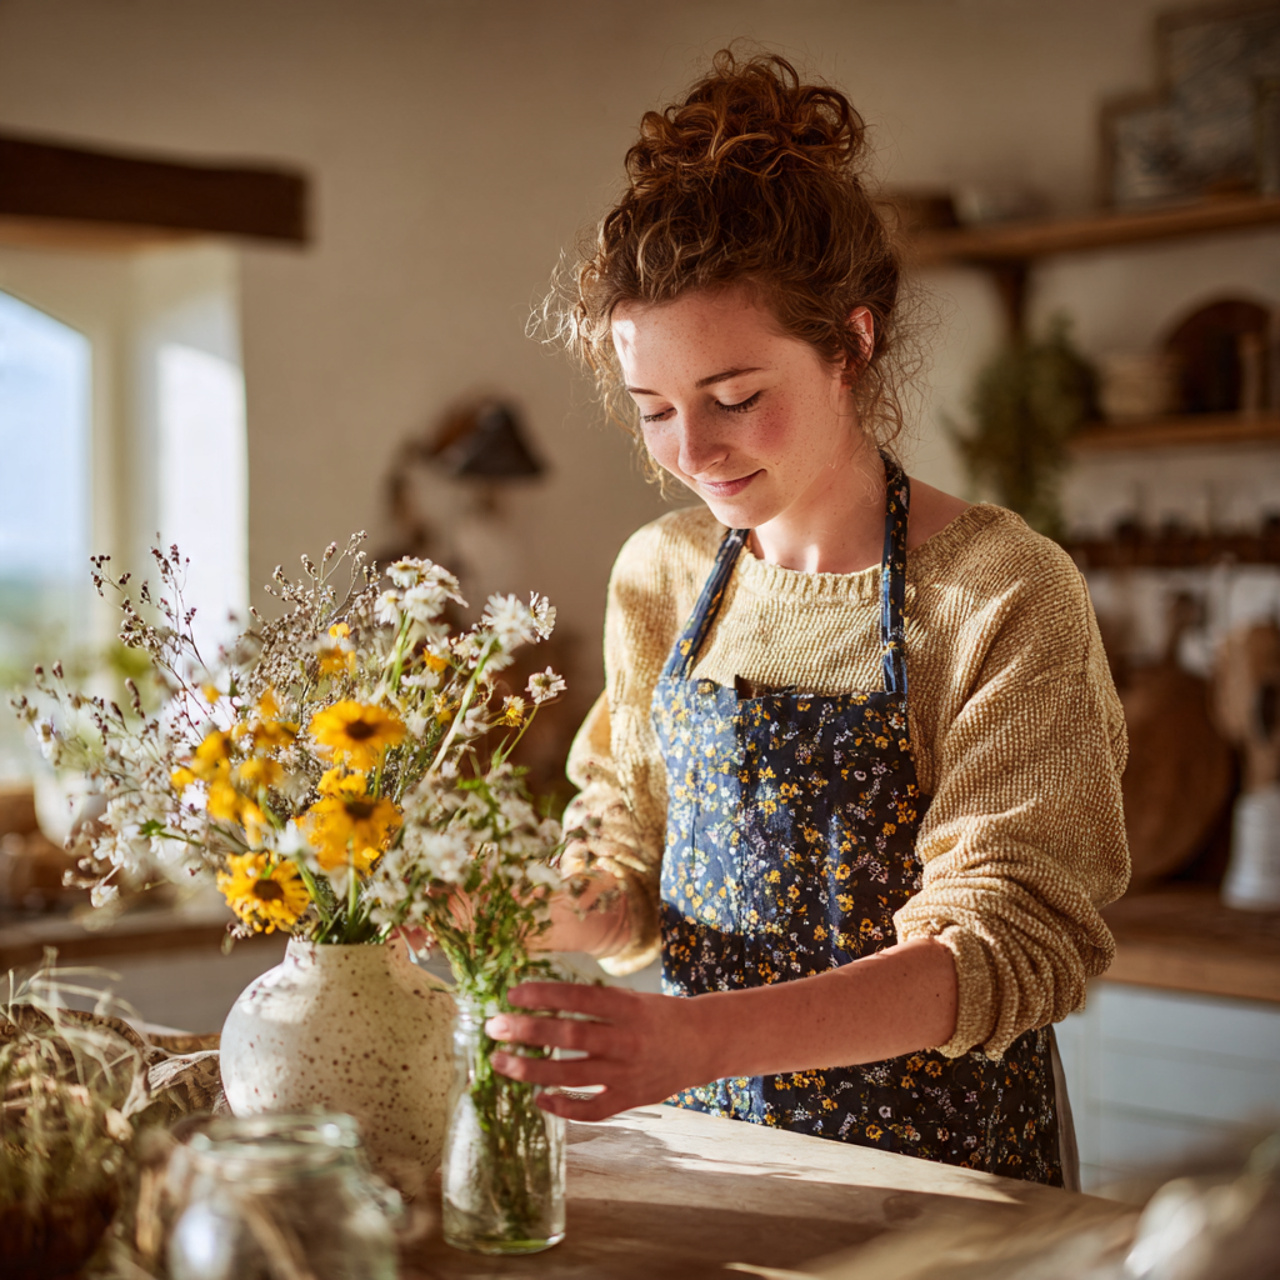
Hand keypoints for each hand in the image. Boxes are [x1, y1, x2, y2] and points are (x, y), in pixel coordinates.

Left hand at [484, 982, 714, 1121]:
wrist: (704, 1044)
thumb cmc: (660, 1016)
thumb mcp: (632, 998)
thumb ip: (595, 1003)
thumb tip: (543, 1000)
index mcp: (628, 1008)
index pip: (578, 999)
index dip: (543, 996)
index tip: (513, 994)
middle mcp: (626, 1040)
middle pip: (568, 1037)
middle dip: (526, 1032)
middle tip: (495, 1027)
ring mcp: (627, 1073)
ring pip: (570, 1075)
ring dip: (530, 1070)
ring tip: (500, 1061)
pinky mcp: (629, 1099)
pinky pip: (590, 1109)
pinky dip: (562, 1106)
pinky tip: (538, 1098)